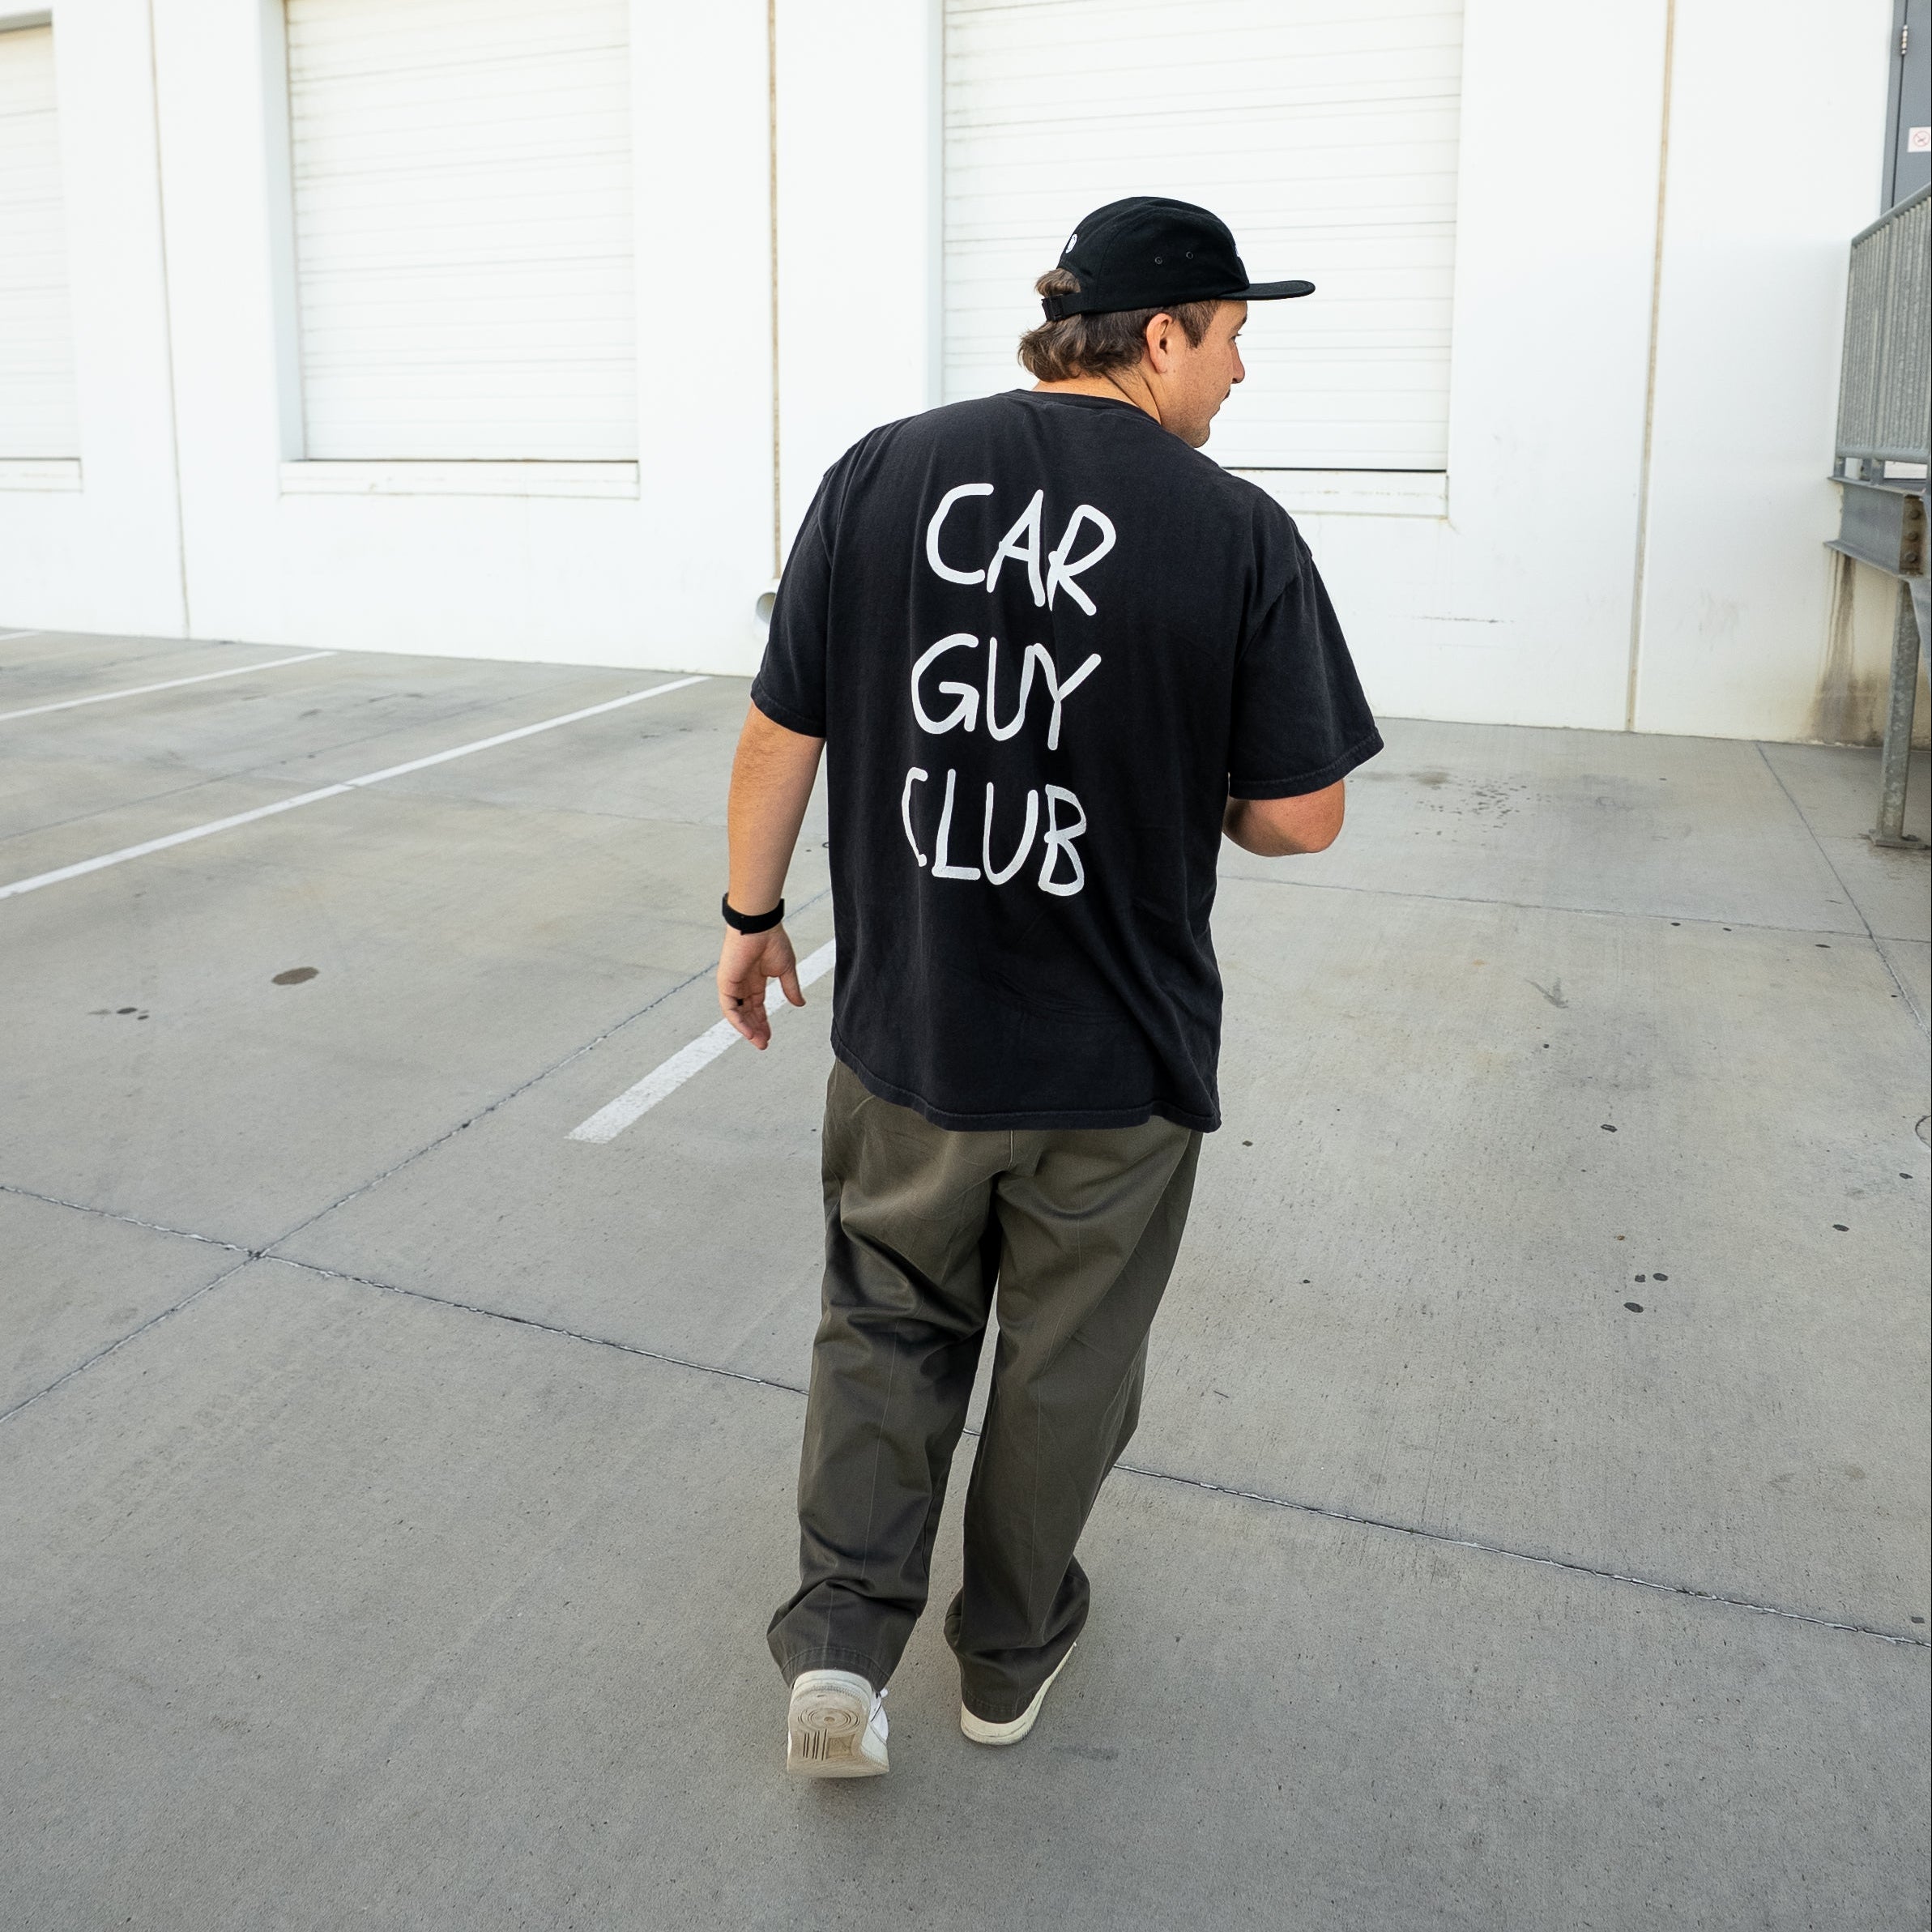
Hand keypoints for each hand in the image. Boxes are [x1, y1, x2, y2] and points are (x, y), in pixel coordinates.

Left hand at [717, 924, 804, 1048]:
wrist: (759, 926)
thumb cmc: (772, 941)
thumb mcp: (786, 970)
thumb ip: (791, 988)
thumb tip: (800, 1004)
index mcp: (755, 980)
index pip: (757, 1006)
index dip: (763, 1022)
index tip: (769, 1036)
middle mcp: (742, 984)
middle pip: (747, 1013)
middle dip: (756, 1029)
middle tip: (763, 1044)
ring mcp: (733, 984)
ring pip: (738, 1013)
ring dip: (747, 1029)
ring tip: (758, 1041)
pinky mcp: (726, 983)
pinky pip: (730, 1008)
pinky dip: (738, 1021)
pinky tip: (748, 1031)